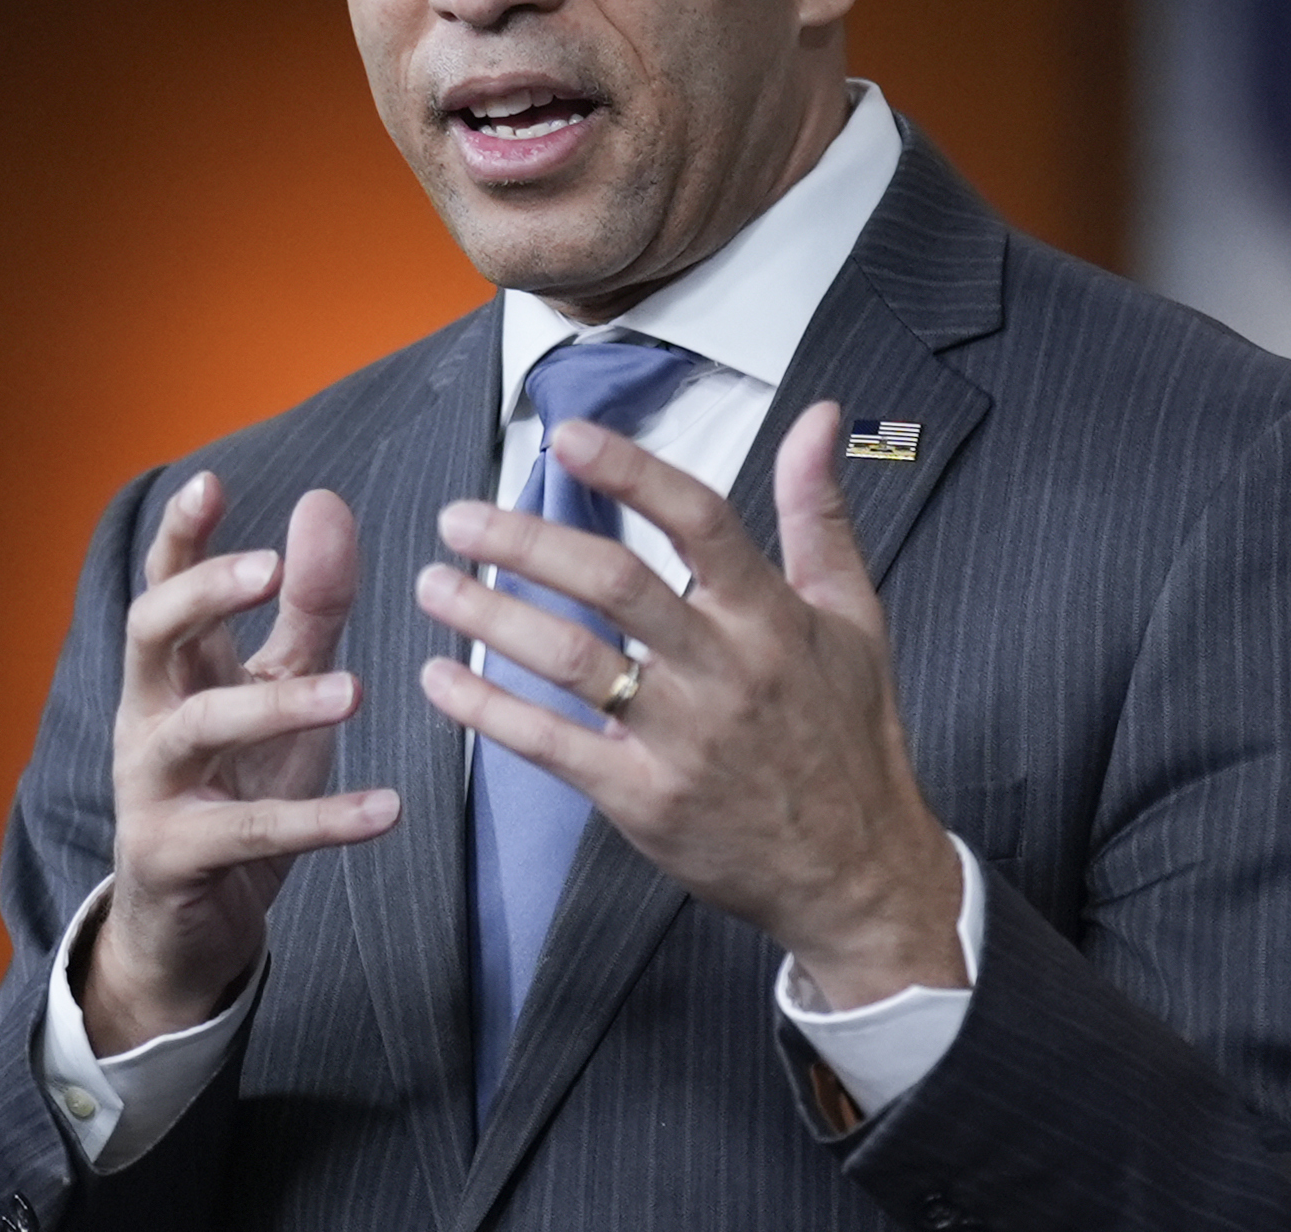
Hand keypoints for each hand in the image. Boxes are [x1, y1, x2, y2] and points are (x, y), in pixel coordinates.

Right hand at [86, 474, 400, 1049]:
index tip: (211, 482)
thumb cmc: (235, 787)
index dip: (181, 536)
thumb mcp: (279, 688)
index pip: (164, 586)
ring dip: (276, 705)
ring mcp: (153, 789)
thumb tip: (324, 501)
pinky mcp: (176, 857)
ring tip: (355, 692)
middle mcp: (149, 718)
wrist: (186, 926)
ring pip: (199, 731)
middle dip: (202, 595)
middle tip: (267, 569)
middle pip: (150, 636)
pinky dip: (322, 819)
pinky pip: (249, 833)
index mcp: (172, 671)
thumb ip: (307, 604)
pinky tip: (387, 809)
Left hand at [414, 401, 962, 1009]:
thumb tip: (819, 418)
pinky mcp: (644, 800)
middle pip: (615, 584)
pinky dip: (488, 711)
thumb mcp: (853, 614)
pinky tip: (441, 681)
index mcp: (770, 616)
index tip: (566, 437)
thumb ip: (819, 511)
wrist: (855, 872)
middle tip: (459, 517)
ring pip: (571, 661)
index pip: (697, 521)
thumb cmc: (849, 734)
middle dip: (526, 542)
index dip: (631, 472)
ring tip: (435, 585)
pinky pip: (552, 746)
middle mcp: (724, 670)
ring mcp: (682, 738)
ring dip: (490, 617)